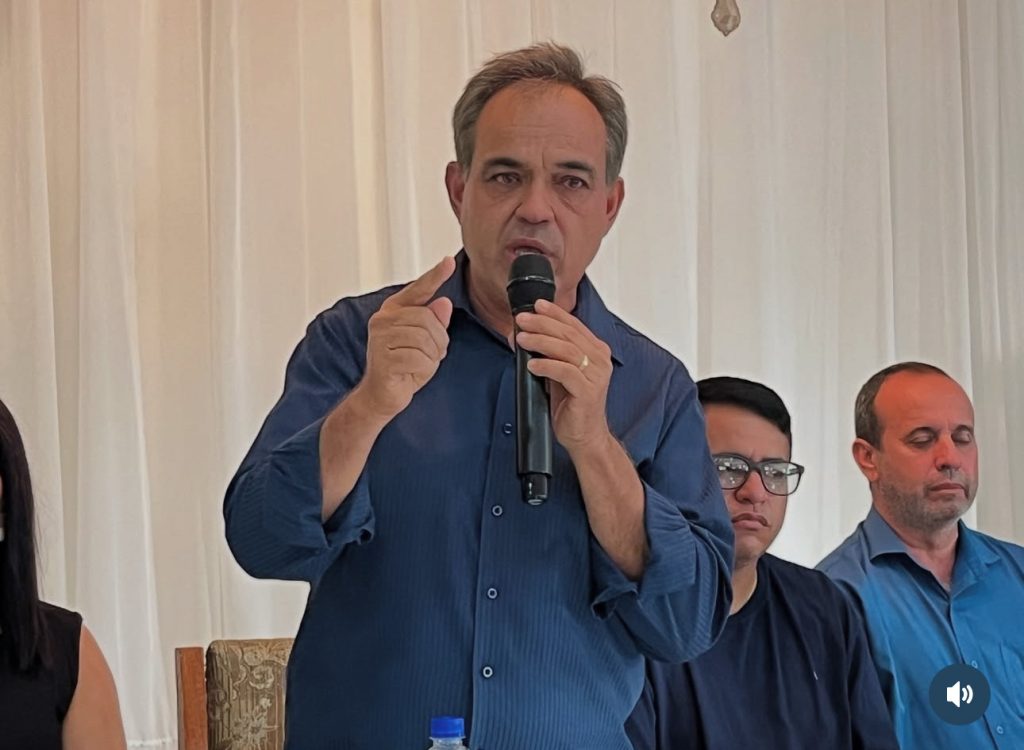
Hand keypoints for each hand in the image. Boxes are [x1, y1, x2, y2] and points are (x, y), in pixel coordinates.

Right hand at [355, 256, 455, 421]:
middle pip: (428, 319)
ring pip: (426, 339)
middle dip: (438, 341)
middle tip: (429, 356)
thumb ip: (434, 322)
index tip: (449, 262)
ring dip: (431, 357)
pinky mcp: (383, 358)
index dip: (435, 276)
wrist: (381, 396)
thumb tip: (443, 302)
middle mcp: (383, 320)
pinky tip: (410, 373)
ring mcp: (380, 338)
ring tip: (418, 364)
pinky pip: (419, 359)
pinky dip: (422, 370)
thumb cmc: (402, 366)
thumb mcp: (425, 342)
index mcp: (393, 310)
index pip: (418, 289)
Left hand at [514, 298, 612, 454]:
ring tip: (522, 339)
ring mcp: (596, 375)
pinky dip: (546, 365)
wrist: (585, 436)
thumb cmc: (572, 405)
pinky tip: (532, 364)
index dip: (555, 313)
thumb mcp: (557, 373)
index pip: (574, 325)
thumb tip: (521, 335)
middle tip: (522, 320)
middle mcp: (600, 360)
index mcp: (596, 351)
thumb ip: (546, 353)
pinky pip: (565, 372)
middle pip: (569, 334)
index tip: (536, 305)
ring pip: (566, 349)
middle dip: (543, 324)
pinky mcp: (588, 391)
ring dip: (540, 341)